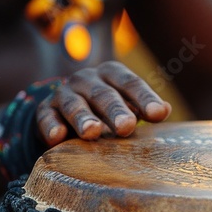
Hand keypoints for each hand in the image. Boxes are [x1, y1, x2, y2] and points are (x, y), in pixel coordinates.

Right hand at [36, 61, 171, 146]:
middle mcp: (87, 79)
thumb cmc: (107, 109)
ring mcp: (64, 93)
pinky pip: (47, 117)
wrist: (66, 111)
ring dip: (83, 118)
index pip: (130, 83)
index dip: (145, 97)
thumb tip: (165, 110)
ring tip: (92, 133)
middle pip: (103, 94)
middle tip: (127, 127)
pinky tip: (57, 137)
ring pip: (74, 105)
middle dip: (116, 110)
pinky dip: (51, 127)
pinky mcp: (45, 110)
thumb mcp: (126, 104)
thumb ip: (144, 107)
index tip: (158, 114)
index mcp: (112, 74)